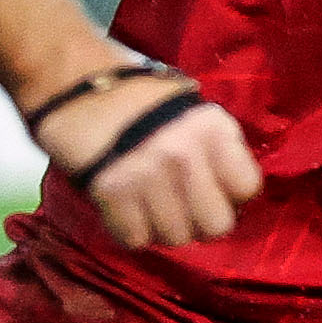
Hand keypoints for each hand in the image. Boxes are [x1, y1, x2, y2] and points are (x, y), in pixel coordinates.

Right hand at [37, 70, 256, 248]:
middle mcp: (185, 154)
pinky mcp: (110, 192)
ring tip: (151, 207)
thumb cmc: (140, 99)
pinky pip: (135, 238)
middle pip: (217, 225)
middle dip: (201, 222)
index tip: (214, 189)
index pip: (248, 188)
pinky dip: (130, 231)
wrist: (73, 84)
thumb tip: (235, 195)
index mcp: (213, 129)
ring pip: (176, 238)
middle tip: (184, 208)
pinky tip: (127, 211)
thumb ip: (218, 149)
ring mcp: (147, 175)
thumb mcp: (193, 111)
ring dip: (164, 229)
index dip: (232, 195)